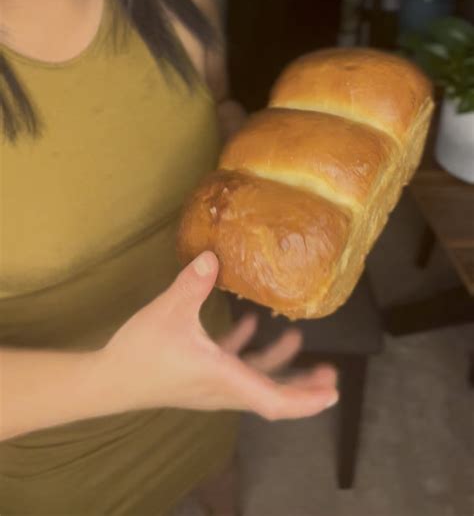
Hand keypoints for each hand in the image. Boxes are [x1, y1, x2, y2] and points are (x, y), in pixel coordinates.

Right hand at [101, 251, 337, 420]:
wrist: (108, 380)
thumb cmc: (142, 352)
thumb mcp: (169, 311)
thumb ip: (194, 283)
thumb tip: (214, 255)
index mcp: (224, 378)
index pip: (274, 400)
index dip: (305, 399)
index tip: (332, 393)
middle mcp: (223, 388)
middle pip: (272, 394)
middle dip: (303, 385)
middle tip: (330, 373)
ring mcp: (211, 384)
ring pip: (254, 380)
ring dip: (278, 363)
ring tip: (296, 337)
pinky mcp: (199, 376)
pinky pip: (233, 367)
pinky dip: (247, 350)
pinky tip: (251, 324)